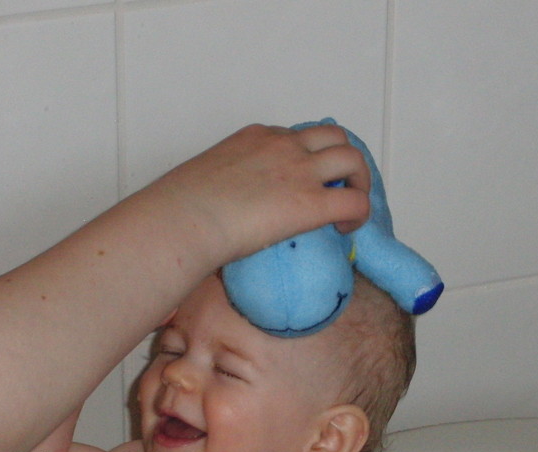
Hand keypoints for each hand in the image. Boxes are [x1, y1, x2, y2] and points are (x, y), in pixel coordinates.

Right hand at [147, 123, 370, 264]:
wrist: (183, 219)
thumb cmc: (179, 207)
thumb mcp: (202, 182)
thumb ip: (219, 189)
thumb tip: (213, 214)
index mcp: (255, 137)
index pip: (295, 136)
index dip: (306, 158)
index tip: (301, 180)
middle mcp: (283, 146)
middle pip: (334, 137)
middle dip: (342, 161)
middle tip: (337, 188)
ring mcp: (299, 171)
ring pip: (353, 160)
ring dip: (358, 181)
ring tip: (348, 207)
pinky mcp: (310, 203)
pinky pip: (355, 201)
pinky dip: (359, 213)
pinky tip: (344, 229)